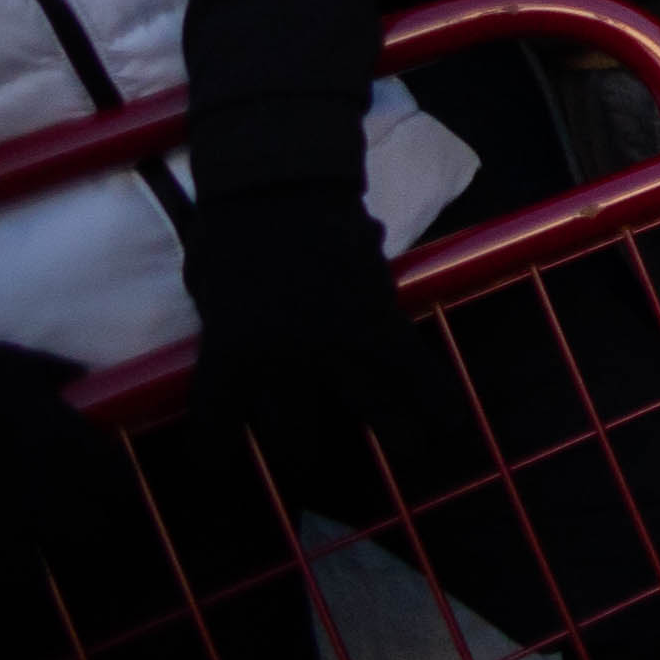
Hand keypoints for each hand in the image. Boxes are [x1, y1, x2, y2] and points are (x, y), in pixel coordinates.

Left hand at [187, 190, 425, 494]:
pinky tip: (452, 423)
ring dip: (391, 437)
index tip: (219, 468)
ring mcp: (336, 343)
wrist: (280, 185)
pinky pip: (414, 368)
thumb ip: (224, 329)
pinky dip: (435, 396)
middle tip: (312, 474)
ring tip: (407, 453)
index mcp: (228, 356)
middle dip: (303, 461)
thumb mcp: (207, 292)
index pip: (216, 425)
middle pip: (295, 436)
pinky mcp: (380, 319)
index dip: (215, 455)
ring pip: (369, 410)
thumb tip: (242, 347)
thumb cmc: (229, 232)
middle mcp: (282, 364)